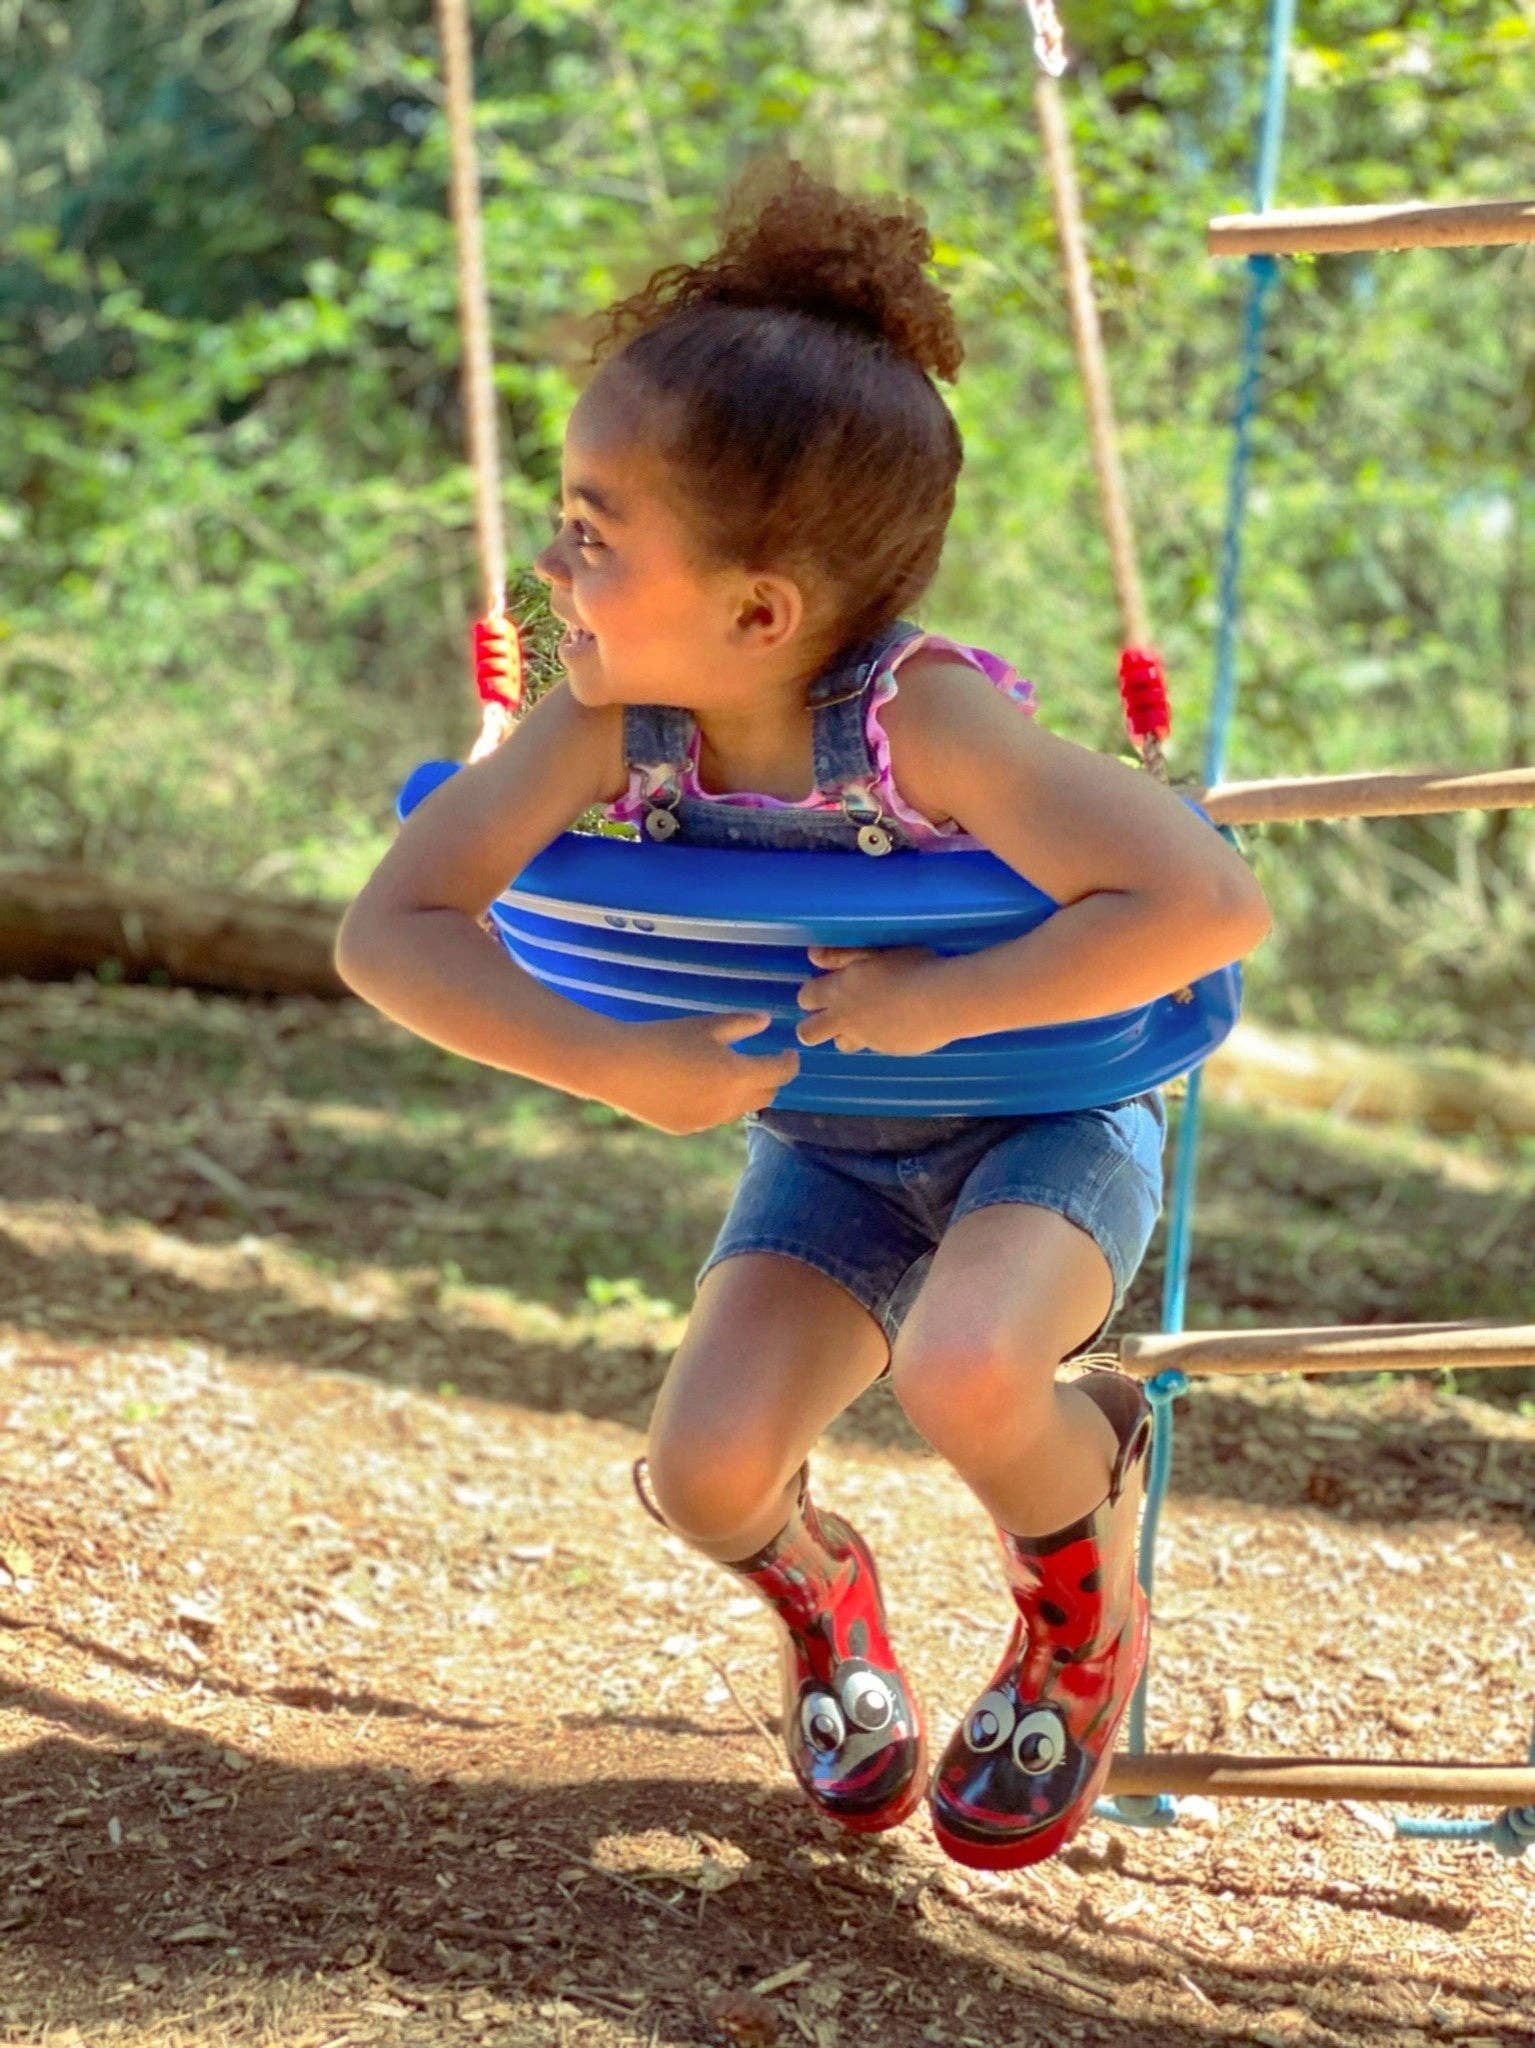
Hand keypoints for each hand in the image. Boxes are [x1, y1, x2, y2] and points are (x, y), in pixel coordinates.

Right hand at [600, 1011, 799, 1134]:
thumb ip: (741, 1024)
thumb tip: (766, 1021)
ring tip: (732, 1076)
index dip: (790, 1062)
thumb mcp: (706, 1025)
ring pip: (740, 1110)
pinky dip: (717, 1104)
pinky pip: (713, 1117)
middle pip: (766, 1096)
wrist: (619, 1067)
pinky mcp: (687, 1128)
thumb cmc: (665, 1038)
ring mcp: (708, 1120)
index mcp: (738, 1075)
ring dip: (743, 1094)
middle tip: (765, 1065)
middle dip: (770, 1080)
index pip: (780, 1073)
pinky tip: (700, 1087)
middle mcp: (729, 1104)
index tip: (790, 1053)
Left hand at [795, 946, 952, 1056]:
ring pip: (841, 1044)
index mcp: (840, 990)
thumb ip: (842, 955)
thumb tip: (813, 955)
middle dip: (812, 1027)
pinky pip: (876, 1046)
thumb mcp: (875, 951)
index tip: (821, 991)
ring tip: (867, 1020)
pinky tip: (901, 1022)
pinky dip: (882, 1036)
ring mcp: (868, 1037)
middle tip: (830, 1017)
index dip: (810, 996)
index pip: (805, 998)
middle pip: (809, 1033)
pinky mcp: (890, 1050)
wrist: (943, 1001)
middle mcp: (847, 1017)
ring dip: (847, 1034)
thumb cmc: (910, 966)